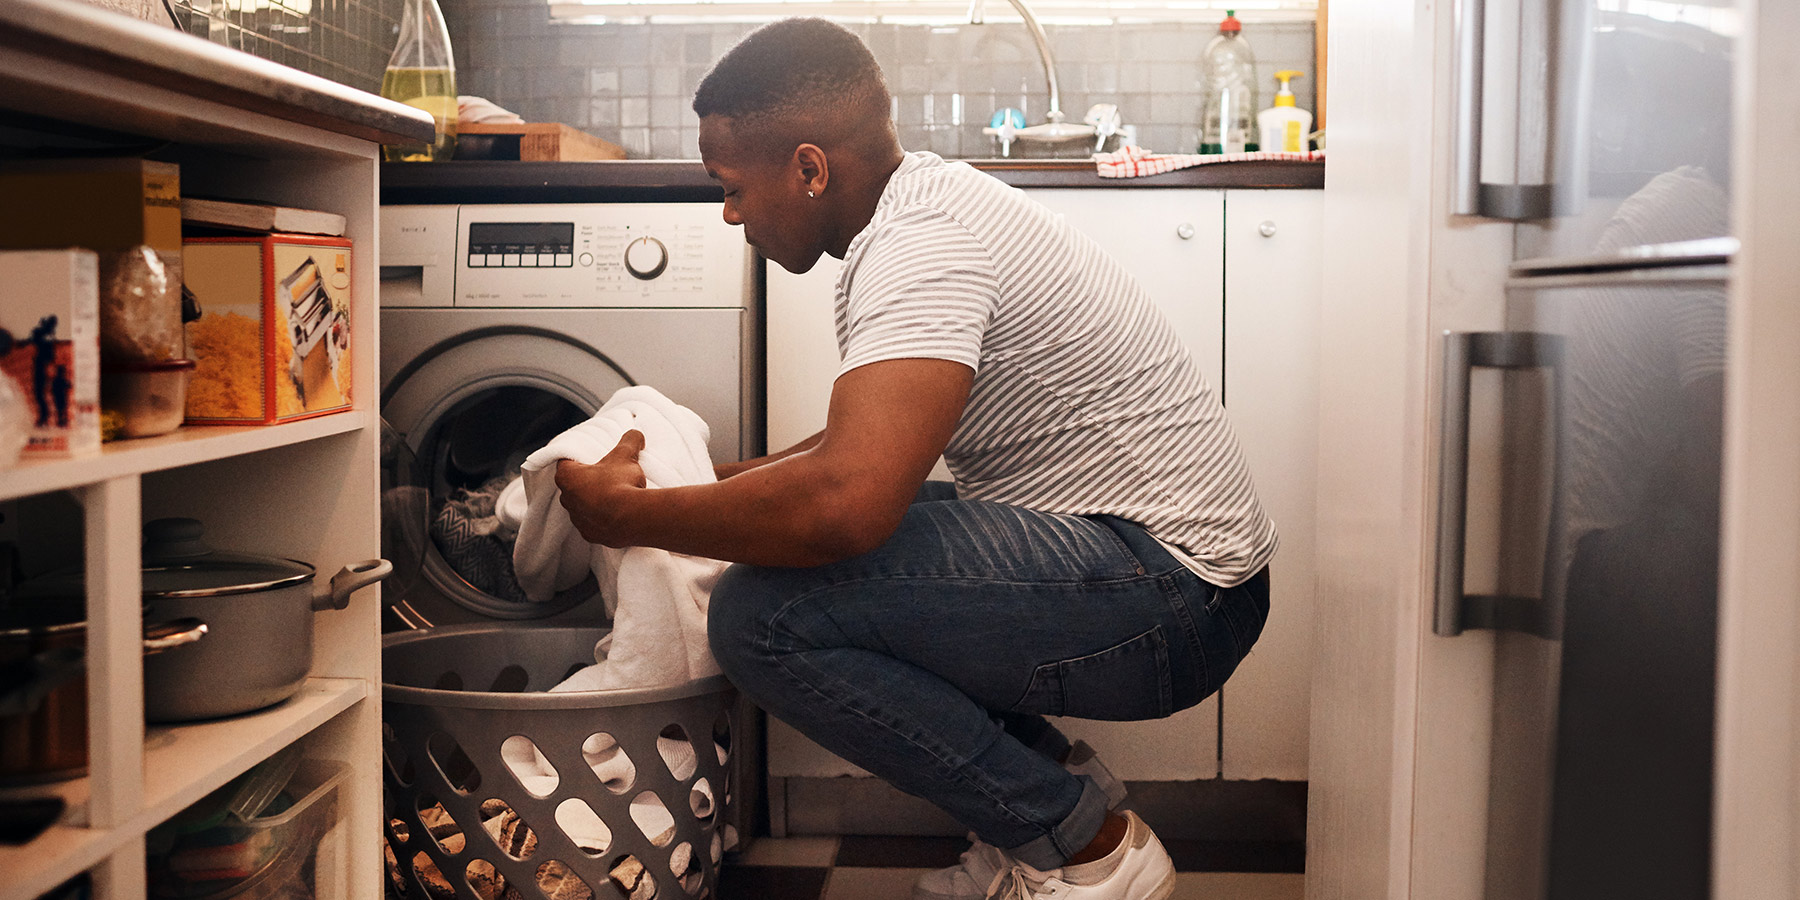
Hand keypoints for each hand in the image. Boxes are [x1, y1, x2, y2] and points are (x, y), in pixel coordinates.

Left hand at [554, 430, 647, 546]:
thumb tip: (636, 434)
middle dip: (586, 481)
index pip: (564, 463)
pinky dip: (602, 519)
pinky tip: (616, 514)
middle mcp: (567, 499)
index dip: (577, 459)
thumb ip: (628, 441)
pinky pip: (593, 524)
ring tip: (614, 496)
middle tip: (604, 475)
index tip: (589, 457)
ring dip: (593, 501)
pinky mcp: (590, 535)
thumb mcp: (625, 455)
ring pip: (582, 507)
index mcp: (568, 477)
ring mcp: (578, 520)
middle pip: (573, 486)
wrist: (632, 518)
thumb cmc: (621, 483)